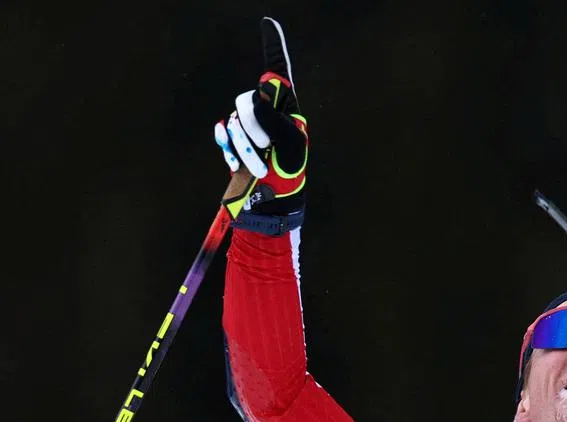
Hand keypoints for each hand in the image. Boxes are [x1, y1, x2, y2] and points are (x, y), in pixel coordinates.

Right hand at [215, 17, 307, 229]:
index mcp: (287, 107)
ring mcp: (247, 125)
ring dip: (245, 147)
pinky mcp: (231, 139)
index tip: (268, 21)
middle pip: (247, 99)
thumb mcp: (291, 146)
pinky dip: (229, 150)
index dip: (273, 45)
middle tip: (268, 150)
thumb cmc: (290, 172)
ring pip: (232, 120)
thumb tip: (256, 97)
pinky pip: (221, 133)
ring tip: (260, 165)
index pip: (278, 71)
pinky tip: (241, 165)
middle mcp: (266, 111)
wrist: (272, 200)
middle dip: (254, 128)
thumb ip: (275, 120)